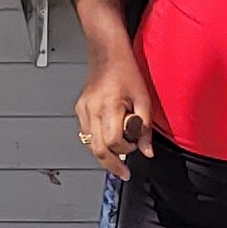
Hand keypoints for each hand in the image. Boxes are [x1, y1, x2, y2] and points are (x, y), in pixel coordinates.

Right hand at [75, 49, 155, 178]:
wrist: (108, 55)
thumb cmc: (126, 71)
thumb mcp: (144, 99)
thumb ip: (146, 128)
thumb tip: (147, 151)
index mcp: (109, 106)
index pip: (113, 142)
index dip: (126, 149)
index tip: (135, 148)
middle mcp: (92, 110)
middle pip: (98, 149)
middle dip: (112, 164)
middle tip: (123, 172)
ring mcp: (83, 110)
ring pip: (90, 144)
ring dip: (104, 153)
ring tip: (118, 155)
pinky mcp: (79, 110)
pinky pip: (86, 134)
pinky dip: (97, 141)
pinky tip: (107, 139)